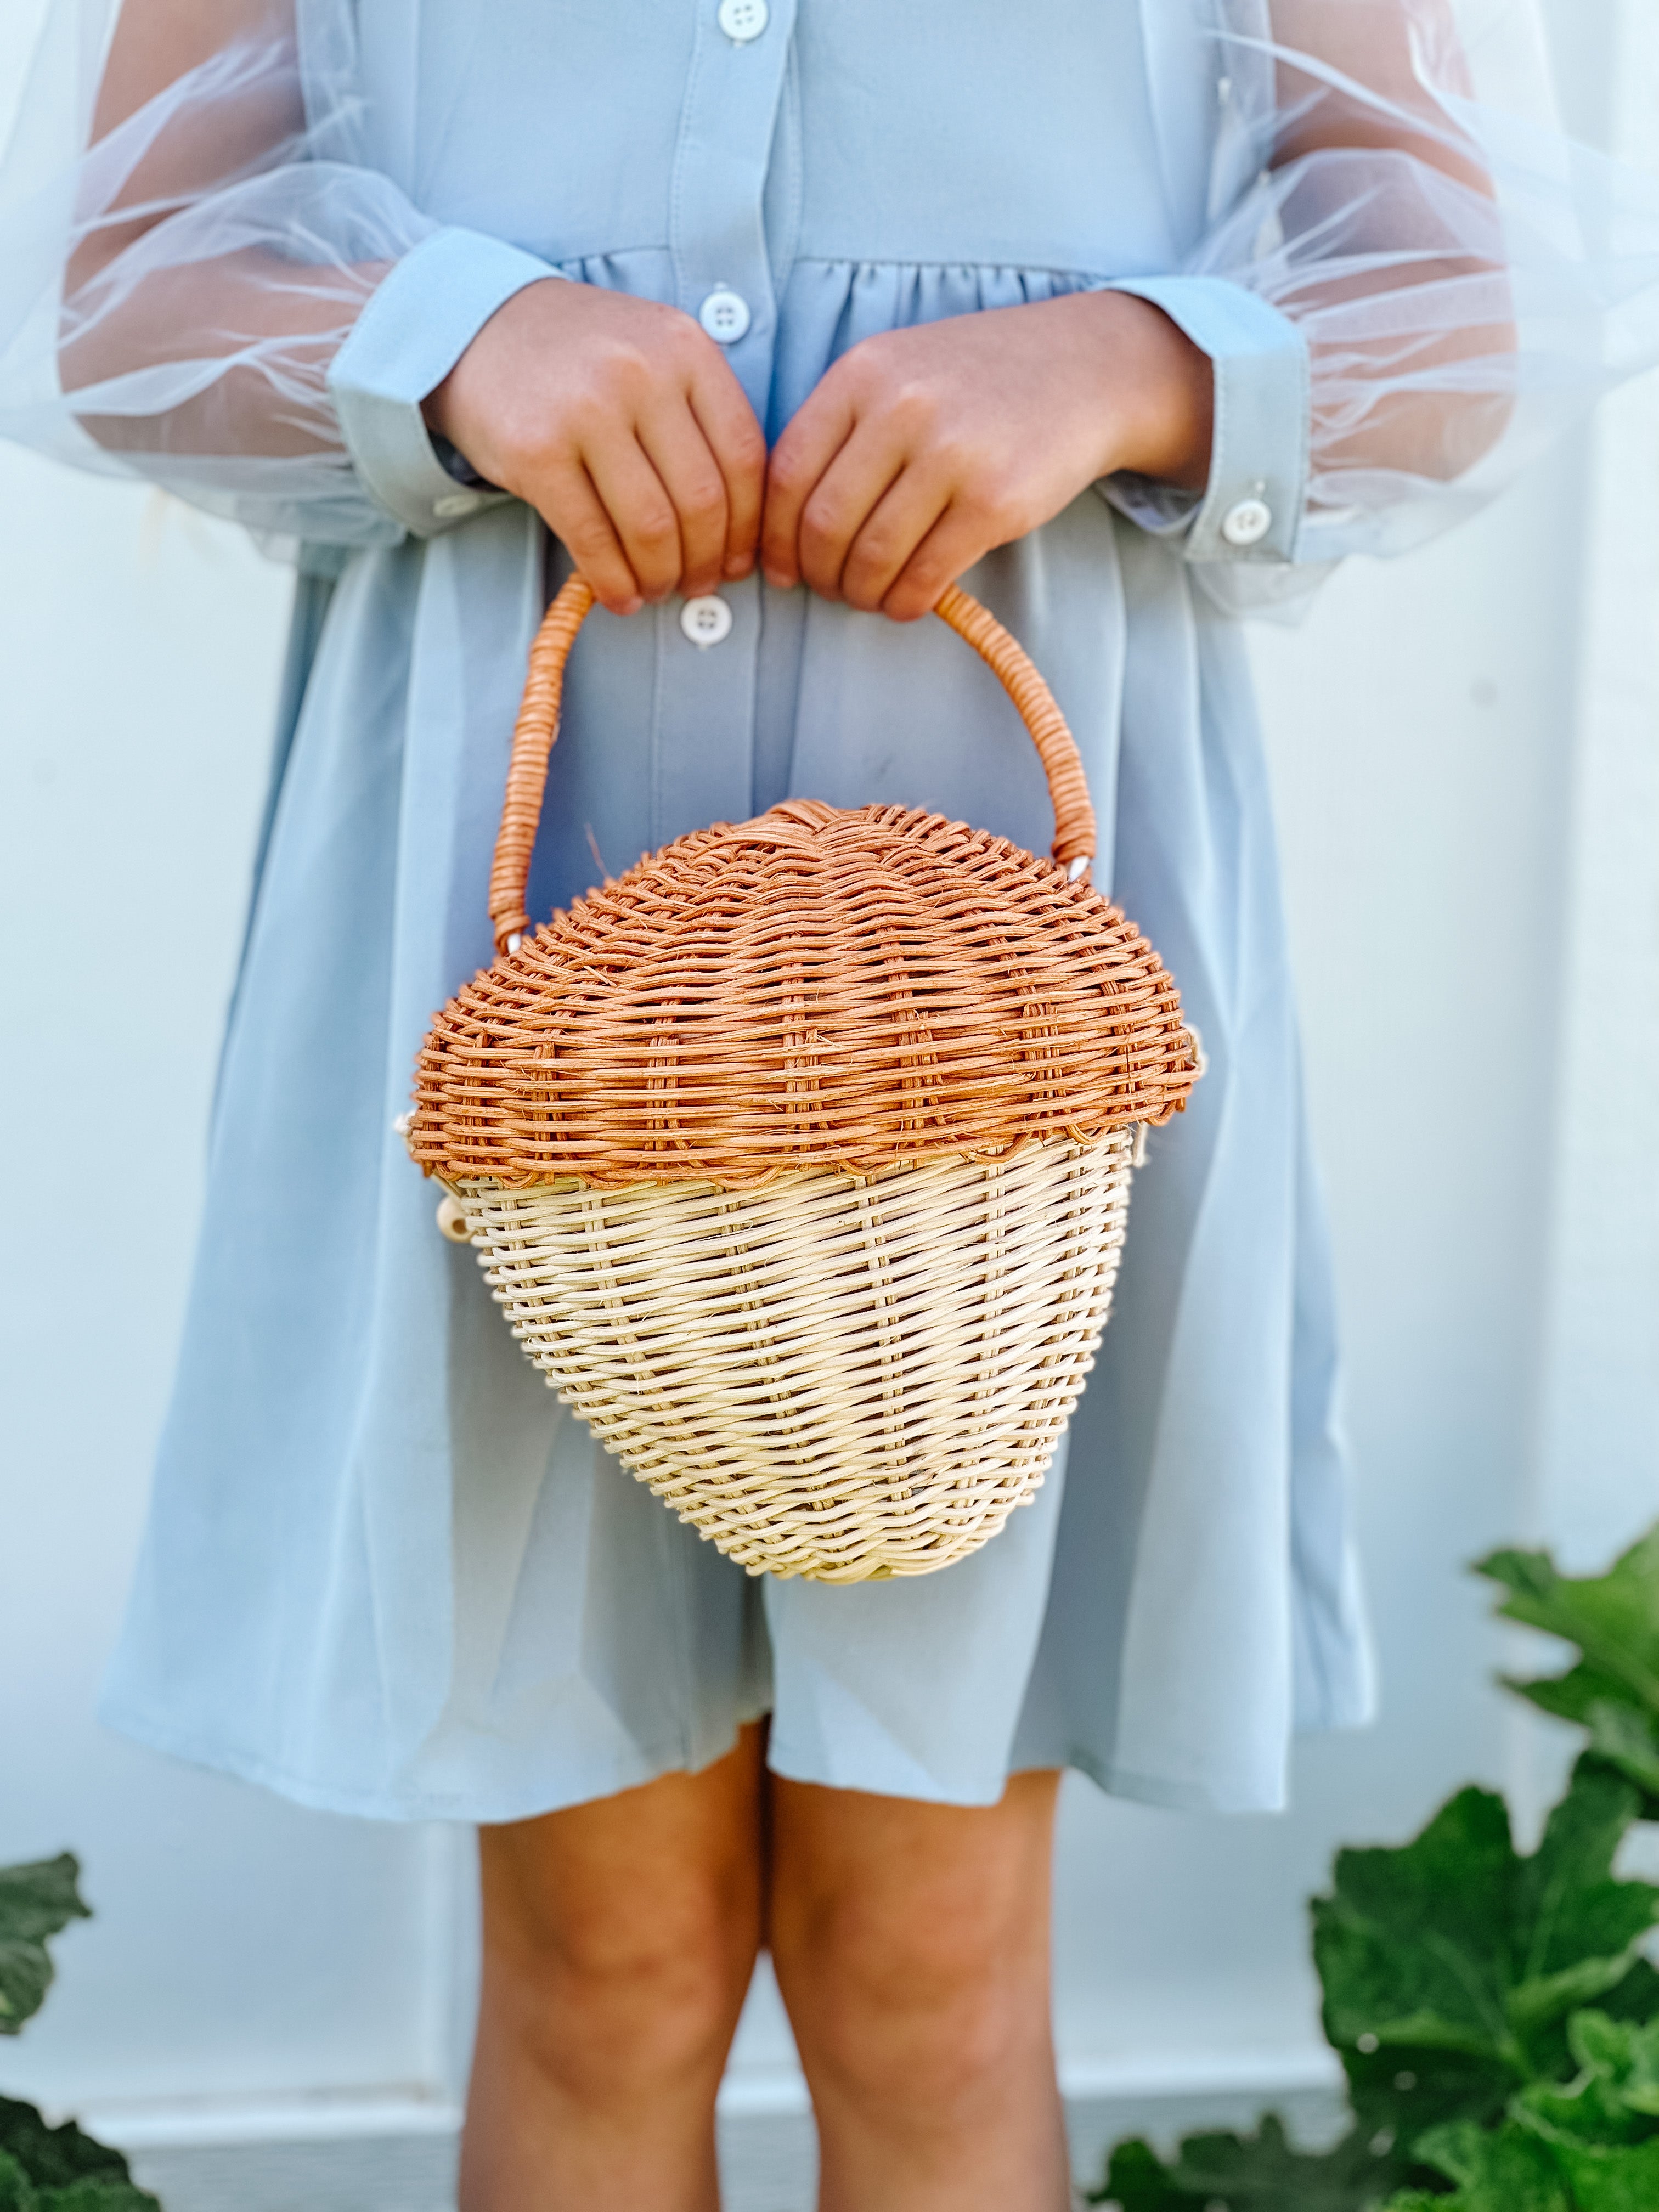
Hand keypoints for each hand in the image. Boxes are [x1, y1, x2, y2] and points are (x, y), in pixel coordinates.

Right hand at [424, 279, 766, 614]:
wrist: (479, 326)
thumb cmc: (581, 359)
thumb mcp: (655, 357)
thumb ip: (699, 419)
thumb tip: (739, 533)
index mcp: (685, 348)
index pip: (743, 458)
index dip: (748, 526)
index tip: (739, 559)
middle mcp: (640, 372)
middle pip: (701, 500)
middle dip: (706, 561)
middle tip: (699, 585)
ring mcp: (586, 409)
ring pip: (651, 526)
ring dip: (660, 577)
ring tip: (657, 590)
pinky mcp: (536, 450)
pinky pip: (592, 538)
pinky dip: (613, 581)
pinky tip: (619, 596)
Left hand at [760, 291, 1212, 620]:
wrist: (1084, 368)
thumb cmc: (977, 381)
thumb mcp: (898, 372)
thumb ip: (842, 429)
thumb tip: (784, 525)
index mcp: (862, 374)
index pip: (788, 474)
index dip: (774, 536)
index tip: (781, 567)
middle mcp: (902, 409)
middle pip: (824, 523)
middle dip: (818, 573)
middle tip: (830, 588)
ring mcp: (951, 455)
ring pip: (872, 556)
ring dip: (861, 593)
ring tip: (869, 596)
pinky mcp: (995, 501)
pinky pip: (926, 574)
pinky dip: (906, 602)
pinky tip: (907, 601)